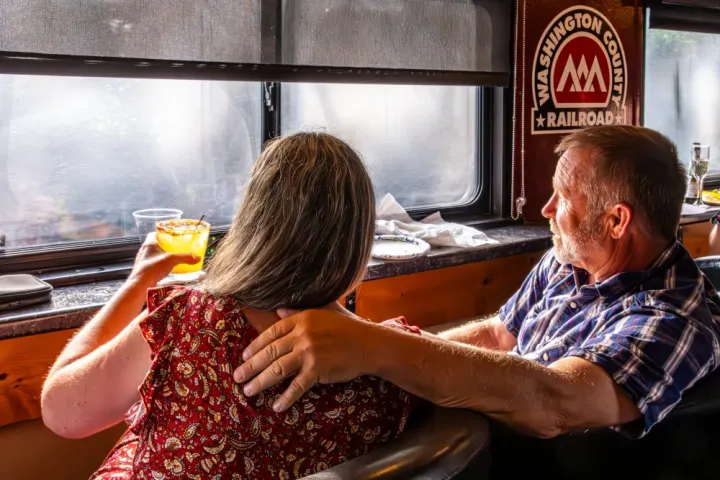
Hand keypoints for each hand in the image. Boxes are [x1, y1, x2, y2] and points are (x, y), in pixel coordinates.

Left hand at [128, 233, 198, 286]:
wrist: (140, 284)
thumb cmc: (154, 268)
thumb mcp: (172, 260)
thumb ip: (185, 257)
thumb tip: (198, 257)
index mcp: (149, 244)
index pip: (153, 233)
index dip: (161, 234)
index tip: (170, 237)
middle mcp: (143, 250)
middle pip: (153, 244)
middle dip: (162, 246)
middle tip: (172, 248)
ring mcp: (141, 260)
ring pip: (151, 254)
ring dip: (159, 255)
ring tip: (169, 259)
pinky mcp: (141, 269)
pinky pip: (150, 263)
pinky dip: (156, 264)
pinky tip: (163, 269)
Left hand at [234, 308, 374, 411]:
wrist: (370, 344)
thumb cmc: (348, 328)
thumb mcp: (323, 314)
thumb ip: (299, 313)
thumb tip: (279, 311)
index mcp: (302, 319)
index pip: (272, 332)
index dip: (256, 345)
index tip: (244, 355)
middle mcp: (302, 334)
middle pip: (270, 352)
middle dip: (251, 366)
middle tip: (238, 377)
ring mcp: (309, 352)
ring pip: (277, 369)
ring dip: (261, 382)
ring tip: (249, 391)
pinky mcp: (318, 369)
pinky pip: (297, 386)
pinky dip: (286, 397)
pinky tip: (277, 406)